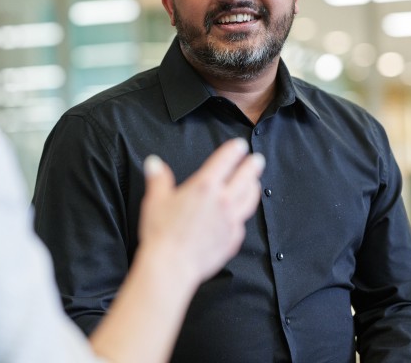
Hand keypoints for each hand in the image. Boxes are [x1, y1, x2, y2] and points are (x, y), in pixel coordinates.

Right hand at [139, 138, 264, 282]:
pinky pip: (242, 222)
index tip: (239, 146)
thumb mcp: (155, 200)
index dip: (234, 151)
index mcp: (204, 187)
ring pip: (249, 199)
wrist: (172, 265)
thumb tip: (154, 163)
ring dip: (254, 188)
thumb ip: (158, 179)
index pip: (225, 161)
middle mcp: (222, 201)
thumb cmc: (161, 233)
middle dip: (252, 166)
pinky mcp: (232, 239)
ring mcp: (230, 221)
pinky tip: (240, 214)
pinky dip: (242, 213)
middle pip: (245, 178)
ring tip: (255, 183)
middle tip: (257, 159)